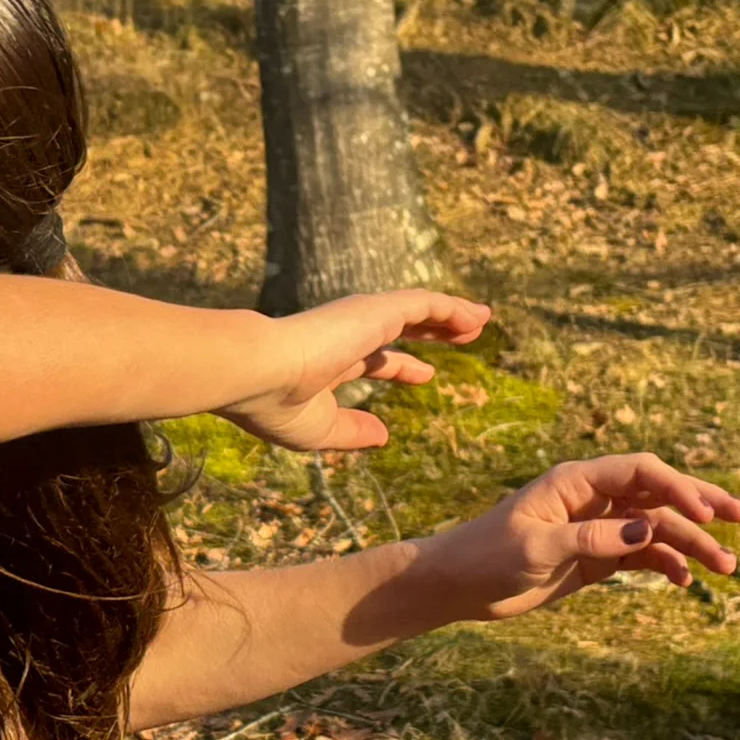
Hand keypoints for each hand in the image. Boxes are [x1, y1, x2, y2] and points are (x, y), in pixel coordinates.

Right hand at [219, 289, 491, 450]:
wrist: (257, 372)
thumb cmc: (276, 405)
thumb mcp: (322, 429)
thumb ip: (352, 431)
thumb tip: (383, 436)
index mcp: (330, 362)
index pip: (373, 359)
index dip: (402, 367)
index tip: (426, 375)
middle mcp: (346, 335)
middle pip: (401, 328)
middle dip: (432, 332)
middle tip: (462, 336)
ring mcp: (361, 318)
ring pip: (418, 309)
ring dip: (451, 315)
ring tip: (482, 320)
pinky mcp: (376, 309)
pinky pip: (426, 303)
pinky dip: (451, 308)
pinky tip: (475, 318)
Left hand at [414, 454, 739, 620]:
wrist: (458, 585)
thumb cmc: (486, 557)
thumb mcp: (537, 547)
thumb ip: (591, 538)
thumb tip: (646, 532)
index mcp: (576, 482)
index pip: (640, 472)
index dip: (677, 487)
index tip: (704, 515)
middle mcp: (592, 499)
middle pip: (658, 493)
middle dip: (701, 504)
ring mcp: (597, 527)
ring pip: (655, 529)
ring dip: (690, 545)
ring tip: (726, 567)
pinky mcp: (595, 556)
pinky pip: (641, 556)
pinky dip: (666, 565)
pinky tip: (686, 582)